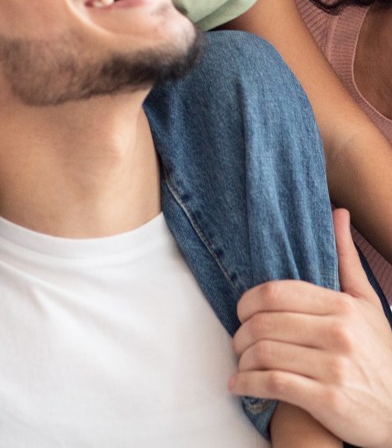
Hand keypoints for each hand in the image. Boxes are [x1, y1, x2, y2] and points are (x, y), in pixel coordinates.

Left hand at [229, 209, 391, 446]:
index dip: (248, 301)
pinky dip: (248, 385)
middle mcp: (337, 333)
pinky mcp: (329, 401)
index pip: (277, 293)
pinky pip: (274, 385)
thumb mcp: (368, 303)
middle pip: (265, 323)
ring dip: (242, 360)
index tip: (241, 311)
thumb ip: (347, 260)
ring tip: (239, 364)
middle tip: (237, 341)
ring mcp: (334, 368)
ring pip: (266, 353)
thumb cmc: (380, 353)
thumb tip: (338, 213)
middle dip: (240, 333)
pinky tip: (239, 386)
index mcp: (342, 306)